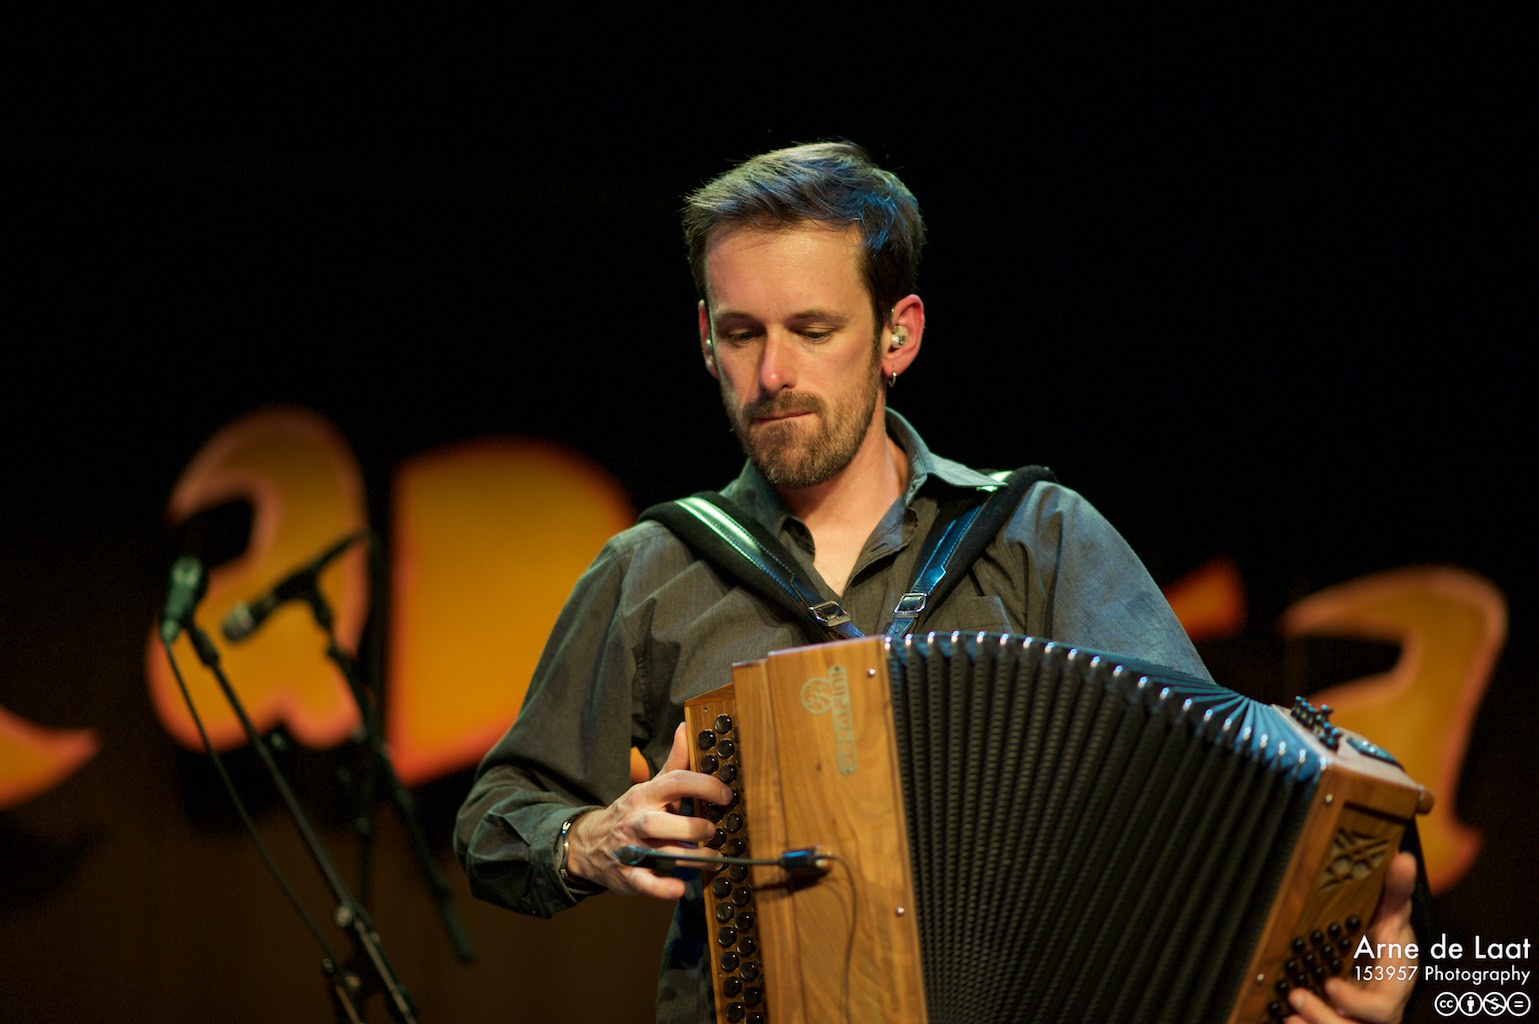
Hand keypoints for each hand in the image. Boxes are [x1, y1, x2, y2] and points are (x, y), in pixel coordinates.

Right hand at [564, 723, 732, 899]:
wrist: (589, 844)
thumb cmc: (632, 813)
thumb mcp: (650, 787)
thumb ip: (674, 763)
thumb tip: (687, 728)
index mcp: (646, 795)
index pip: (674, 783)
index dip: (703, 786)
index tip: (726, 795)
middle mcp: (638, 820)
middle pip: (662, 822)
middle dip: (694, 827)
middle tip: (714, 831)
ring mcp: (631, 849)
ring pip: (659, 852)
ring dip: (691, 858)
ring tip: (714, 860)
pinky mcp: (628, 876)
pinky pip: (645, 882)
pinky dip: (662, 887)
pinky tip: (679, 887)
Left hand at [1286, 851, 1418, 1023]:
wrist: (1382, 964)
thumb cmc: (1388, 944)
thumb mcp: (1393, 917)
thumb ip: (1394, 892)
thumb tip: (1403, 858)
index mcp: (1394, 986)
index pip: (1382, 1005)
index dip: (1357, 1002)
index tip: (1330, 985)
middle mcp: (1379, 1010)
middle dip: (1327, 1019)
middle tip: (1297, 997)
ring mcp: (1360, 1019)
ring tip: (1288, 1017)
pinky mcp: (1342, 1020)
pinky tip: (1287, 1021)